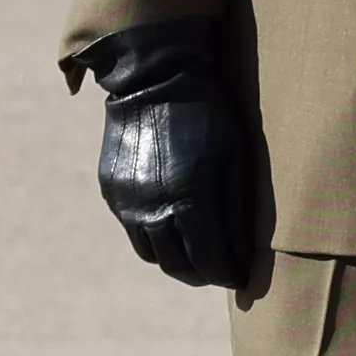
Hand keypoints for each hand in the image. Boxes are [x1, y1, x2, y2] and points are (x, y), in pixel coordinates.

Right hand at [78, 20, 251, 289]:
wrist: (152, 79)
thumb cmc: (206, 114)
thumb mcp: (233, 155)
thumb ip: (236, 209)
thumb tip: (244, 254)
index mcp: (189, 199)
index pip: (210, 261)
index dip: (228, 274)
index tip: (240, 276)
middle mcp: (153, 208)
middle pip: (177, 266)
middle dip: (202, 274)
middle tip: (219, 269)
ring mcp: (127, 203)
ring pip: (152, 254)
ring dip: (176, 260)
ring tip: (195, 252)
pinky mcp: (112, 193)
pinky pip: (133, 230)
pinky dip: (154, 236)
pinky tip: (170, 223)